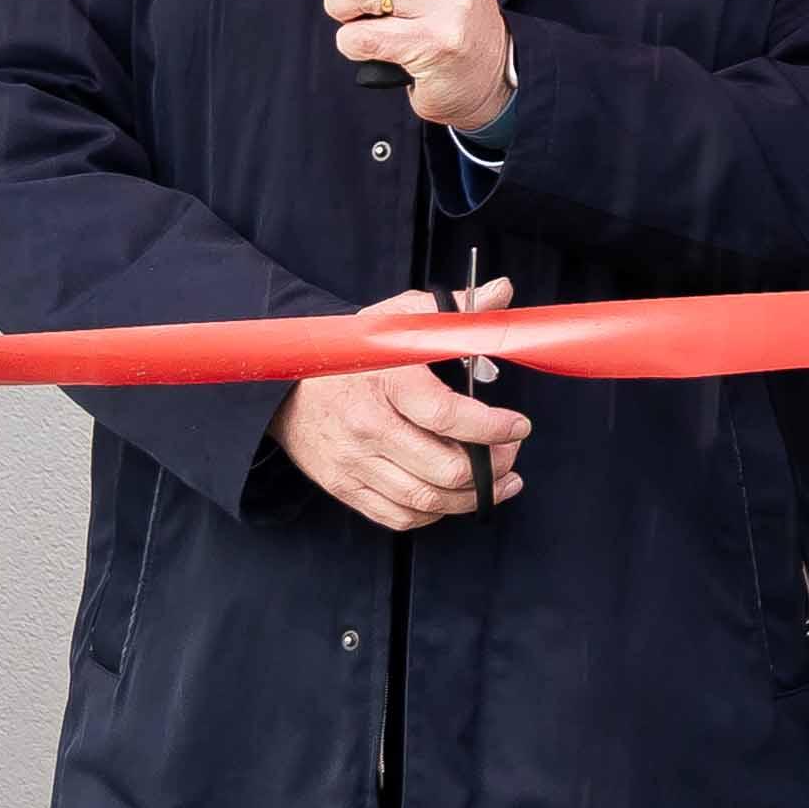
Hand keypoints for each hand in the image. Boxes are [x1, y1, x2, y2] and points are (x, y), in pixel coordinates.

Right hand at [269, 279, 529, 528]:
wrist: (289, 387)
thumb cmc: (357, 352)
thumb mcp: (401, 317)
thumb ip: (457, 309)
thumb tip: (502, 290)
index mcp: (386, 382)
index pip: (446, 415)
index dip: (492, 427)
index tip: (519, 425)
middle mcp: (367, 427)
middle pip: (443, 468)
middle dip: (493, 466)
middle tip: (511, 453)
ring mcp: (353, 462)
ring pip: (426, 500)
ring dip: (474, 497)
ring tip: (501, 481)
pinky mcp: (344, 486)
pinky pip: (398, 516)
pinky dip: (436, 513)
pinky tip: (456, 496)